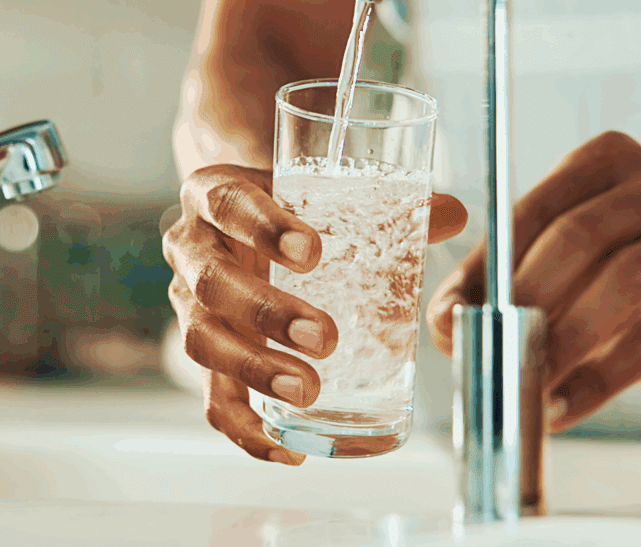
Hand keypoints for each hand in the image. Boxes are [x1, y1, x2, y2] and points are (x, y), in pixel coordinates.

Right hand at [164, 164, 467, 463]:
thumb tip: (451, 213)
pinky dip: (246, 428)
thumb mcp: (321, 193)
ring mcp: (189, 306)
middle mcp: (192, 250)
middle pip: (211, 283)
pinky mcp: (205, 357)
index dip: (263, 227)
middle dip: (266, 313)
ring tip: (307, 390)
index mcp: (215, 195)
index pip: (228, 202)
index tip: (310, 249)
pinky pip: (213, 398)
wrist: (240, 225)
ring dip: (254, 369)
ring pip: (203, 341)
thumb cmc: (285, 209)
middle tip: (323, 337)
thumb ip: (385, 204)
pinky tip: (287, 447)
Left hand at [426, 132, 640, 431]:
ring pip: (626, 280)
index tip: (448, 316)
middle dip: (525, 298)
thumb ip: (503, 282)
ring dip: (565, 338)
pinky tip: (561, 407)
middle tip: (487, 348)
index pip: (532, 208)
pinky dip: (599, 380)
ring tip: (525, 382)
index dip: (485, 265)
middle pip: (579, 236)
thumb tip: (445, 323)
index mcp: (607, 159)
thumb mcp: (565, 262)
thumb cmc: (621, 273)